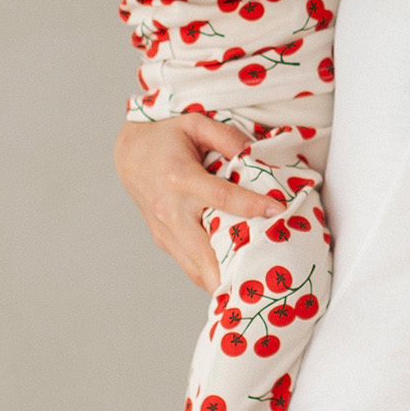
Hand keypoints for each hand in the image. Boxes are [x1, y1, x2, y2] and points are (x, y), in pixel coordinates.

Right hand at [114, 114, 281, 291]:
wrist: (130, 153)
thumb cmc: (165, 136)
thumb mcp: (195, 122)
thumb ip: (226, 136)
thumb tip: (255, 153)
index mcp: (180, 178)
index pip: (222, 197)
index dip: (252, 206)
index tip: (279, 210)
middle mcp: (170, 210)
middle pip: (204, 252)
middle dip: (232, 271)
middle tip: (265, 280)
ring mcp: (164, 230)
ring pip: (195, 268)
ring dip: (222, 281)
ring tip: (254, 287)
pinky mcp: (163, 240)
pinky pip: (189, 264)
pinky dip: (210, 274)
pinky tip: (234, 277)